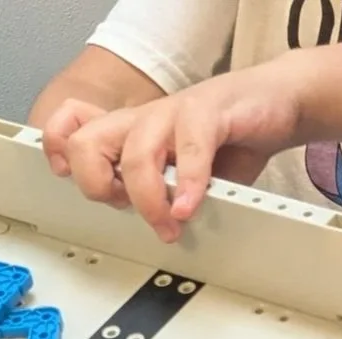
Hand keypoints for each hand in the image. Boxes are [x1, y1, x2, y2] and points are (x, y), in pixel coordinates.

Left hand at [52, 69, 298, 241]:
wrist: (279, 103)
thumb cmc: (232, 137)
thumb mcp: (188, 170)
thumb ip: (167, 194)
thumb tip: (156, 232)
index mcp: (132, 132)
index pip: (70, 131)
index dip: (61, 158)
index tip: (80, 187)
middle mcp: (144, 120)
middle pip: (86, 145)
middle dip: (98, 187)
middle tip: (127, 211)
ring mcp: (173, 113)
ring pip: (134, 152)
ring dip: (148, 199)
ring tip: (170, 224)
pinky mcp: (209, 111)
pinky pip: (189, 146)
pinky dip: (188, 184)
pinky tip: (191, 206)